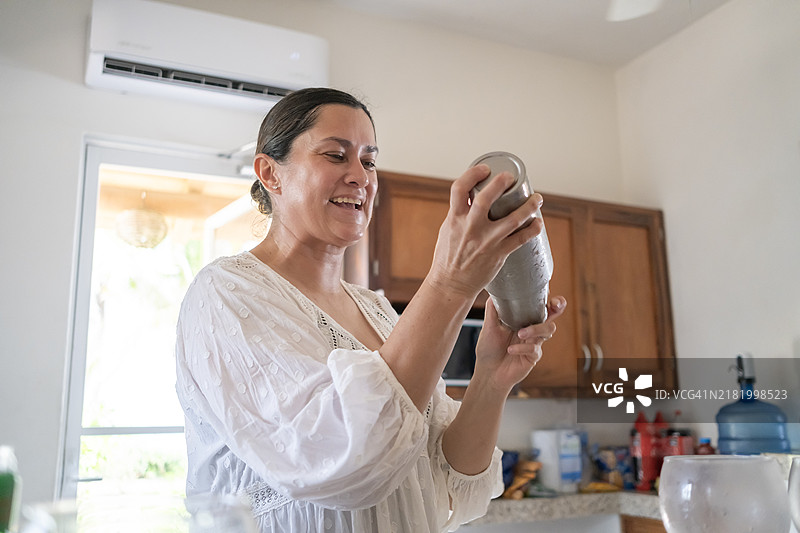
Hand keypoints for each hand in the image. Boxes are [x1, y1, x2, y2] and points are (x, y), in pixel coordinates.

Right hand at [426, 164, 544, 298]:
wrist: (451, 284)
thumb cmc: (448, 257)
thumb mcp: (448, 229)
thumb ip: (461, 213)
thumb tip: (474, 196)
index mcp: (455, 219)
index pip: (460, 188)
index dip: (473, 173)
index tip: (485, 169)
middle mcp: (471, 228)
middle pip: (487, 198)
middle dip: (501, 183)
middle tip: (511, 177)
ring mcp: (486, 241)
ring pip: (513, 218)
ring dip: (529, 206)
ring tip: (537, 199)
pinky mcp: (498, 254)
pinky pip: (521, 239)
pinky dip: (532, 229)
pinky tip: (538, 223)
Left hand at [473, 295, 566, 393]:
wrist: (488, 372)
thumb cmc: (489, 349)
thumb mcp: (488, 326)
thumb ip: (492, 309)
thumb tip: (493, 291)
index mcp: (522, 319)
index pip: (539, 306)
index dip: (548, 298)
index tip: (548, 292)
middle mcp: (531, 329)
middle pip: (551, 315)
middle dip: (557, 307)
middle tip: (554, 304)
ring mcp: (534, 342)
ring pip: (548, 330)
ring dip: (536, 329)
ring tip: (520, 333)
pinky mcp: (533, 357)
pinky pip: (535, 349)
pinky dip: (522, 348)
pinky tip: (511, 350)